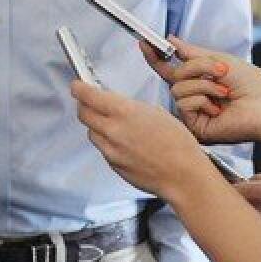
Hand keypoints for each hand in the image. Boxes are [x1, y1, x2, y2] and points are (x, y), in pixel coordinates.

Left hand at [71, 80, 215, 200]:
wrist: (183, 176)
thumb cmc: (177, 143)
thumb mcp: (155, 113)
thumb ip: (129, 107)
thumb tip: (113, 104)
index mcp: (124, 112)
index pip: (88, 96)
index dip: (79, 89)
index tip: (77, 86)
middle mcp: (112, 130)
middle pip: (83, 113)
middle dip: (85, 106)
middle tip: (91, 104)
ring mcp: (110, 149)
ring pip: (91, 131)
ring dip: (97, 126)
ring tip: (116, 127)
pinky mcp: (112, 164)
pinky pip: (102, 148)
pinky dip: (108, 143)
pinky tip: (125, 145)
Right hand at [143, 37, 260, 159]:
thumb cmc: (253, 86)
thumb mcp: (219, 59)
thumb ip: (191, 52)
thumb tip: (172, 41)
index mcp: (200, 82)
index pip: (171, 69)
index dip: (156, 56)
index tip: (145, 43)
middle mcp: (194, 97)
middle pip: (174, 75)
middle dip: (196, 68)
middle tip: (220, 70)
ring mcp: (193, 112)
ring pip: (177, 89)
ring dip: (203, 85)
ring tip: (224, 92)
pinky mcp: (194, 125)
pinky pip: (183, 103)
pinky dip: (202, 99)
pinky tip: (218, 107)